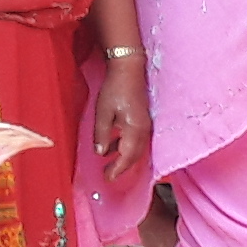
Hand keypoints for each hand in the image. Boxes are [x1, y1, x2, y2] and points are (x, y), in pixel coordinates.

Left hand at [91, 52, 151, 181]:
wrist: (129, 69)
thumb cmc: (115, 88)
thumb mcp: (103, 112)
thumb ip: (102, 134)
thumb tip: (101, 152)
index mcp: (135, 129)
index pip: (128, 156)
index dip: (118, 169)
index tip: (107, 178)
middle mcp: (144, 129)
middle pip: (136, 156)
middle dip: (122, 167)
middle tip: (109, 175)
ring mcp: (146, 124)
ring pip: (138, 148)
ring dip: (125, 158)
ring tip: (110, 162)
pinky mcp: (143, 119)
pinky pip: (138, 140)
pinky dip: (128, 148)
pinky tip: (116, 145)